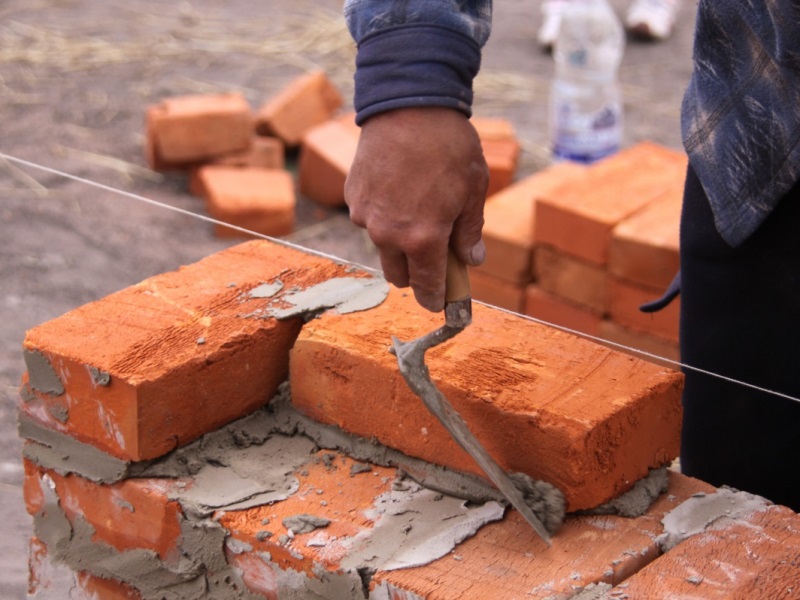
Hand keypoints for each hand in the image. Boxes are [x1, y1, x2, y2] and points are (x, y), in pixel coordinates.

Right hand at [344, 107, 488, 311]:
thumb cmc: (448, 147)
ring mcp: (366, 217)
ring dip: (398, 240)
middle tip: (435, 252)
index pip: (426, 288)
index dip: (435, 300)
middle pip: (399, 275)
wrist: (408, 104)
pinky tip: (398, 187)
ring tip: (417, 205)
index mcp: (423, 239)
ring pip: (383, 246)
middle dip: (416, 272)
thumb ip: (469, 232)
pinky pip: (369, 219)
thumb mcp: (473, 191)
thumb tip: (471, 260)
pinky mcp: (353, 197)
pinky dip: (383, 214)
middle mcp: (389, 235)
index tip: (441, 302)